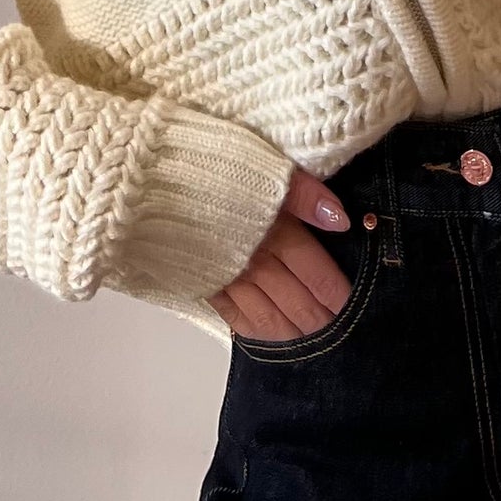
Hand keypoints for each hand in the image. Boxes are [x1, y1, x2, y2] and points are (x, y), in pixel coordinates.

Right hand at [207, 165, 355, 341]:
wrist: (147, 178)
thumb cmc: (212, 161)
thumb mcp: (265, 163)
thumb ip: (305, 193)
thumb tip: (342, 221)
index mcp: (276, 231)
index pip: (316, 273)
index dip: (337, 294)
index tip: (353, 306)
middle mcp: (255, 262)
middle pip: (297, 301)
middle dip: (321, 320)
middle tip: (340, 332)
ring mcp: (228, 279)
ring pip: (270, 317)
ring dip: (294, 332)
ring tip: (312, 339)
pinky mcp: (202, 285)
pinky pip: (236, 318)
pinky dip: (257, 330)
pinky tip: (270, 334)